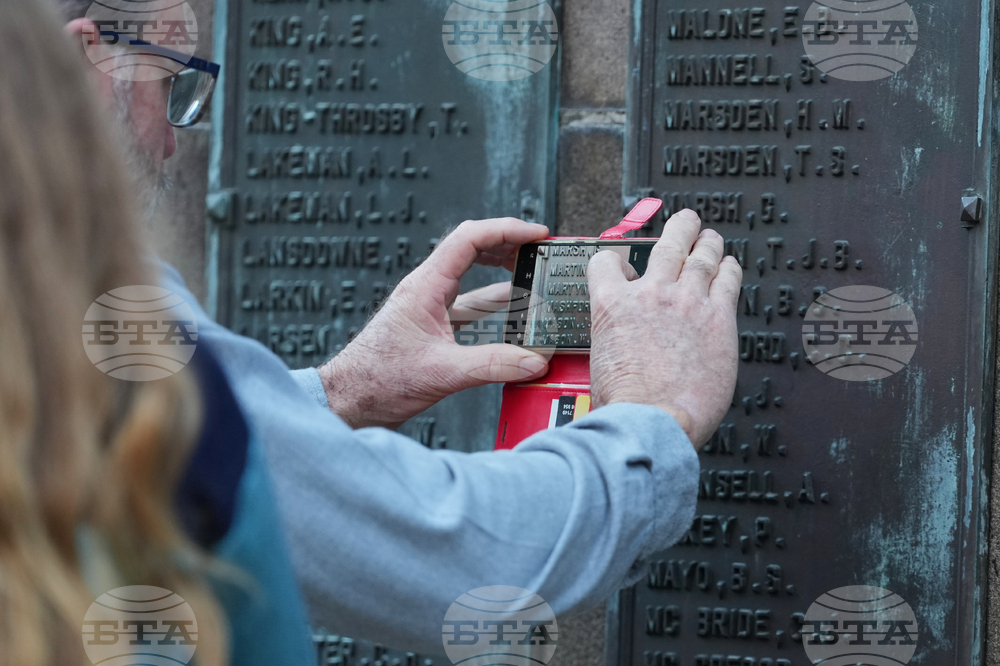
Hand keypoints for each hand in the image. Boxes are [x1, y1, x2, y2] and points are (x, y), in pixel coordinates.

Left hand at [318, 218, 551, 428]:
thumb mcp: (442, 373)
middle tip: (540, 249)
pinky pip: (470, 304)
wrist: (350, 400)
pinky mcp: (432, 326)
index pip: (470, 239)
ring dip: (503, 272)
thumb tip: (534, 361)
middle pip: (473, 249)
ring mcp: (429, 306)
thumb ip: (492, 366)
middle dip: (509, 244)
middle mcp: (427, 290)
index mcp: (425, 286)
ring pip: (472, 276)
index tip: (537, 234)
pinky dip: (494, 304)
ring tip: (533, 274)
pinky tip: (513, 312)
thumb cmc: (378, 380)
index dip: (507, 229)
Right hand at [587, 209, 741, 447]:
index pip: (606, 262)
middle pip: (666, 246)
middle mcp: (649, 295)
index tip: (623, 264)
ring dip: (707, 243)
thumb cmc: (624, 403)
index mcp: (611, 305)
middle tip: (684, 221)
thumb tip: (618, 350)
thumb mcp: (598, 363)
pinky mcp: (717, 318)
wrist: (650, 419)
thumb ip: (612, 342)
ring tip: (711, 237)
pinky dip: (730, 269)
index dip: (615, 261)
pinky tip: (731, 267)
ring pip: (701, 257)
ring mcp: (686, 303)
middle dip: (678, 228)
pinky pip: (728, 281)